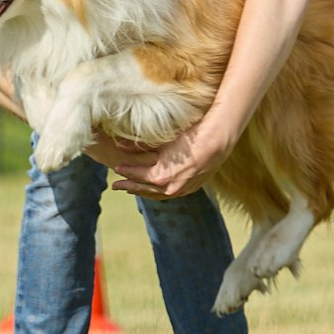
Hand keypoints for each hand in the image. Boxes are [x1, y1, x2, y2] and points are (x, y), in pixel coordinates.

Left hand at [98, 119, 230, 200]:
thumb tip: (119, 144)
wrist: (216, 142)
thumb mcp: (161, 141)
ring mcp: (181, 190)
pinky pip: (169, 194)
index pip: (137, 176)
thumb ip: (139, 145)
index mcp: (160, 177)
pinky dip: (158, 193)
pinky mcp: (191, 188)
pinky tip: (155, 190)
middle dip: (130, 186)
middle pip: (144, 189)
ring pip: (157, 194)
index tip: (116, 169)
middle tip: (117, 186)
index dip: (126, 172)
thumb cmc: (188, 138)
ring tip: (132, 190)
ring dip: (143, 192)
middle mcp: (170, 188)